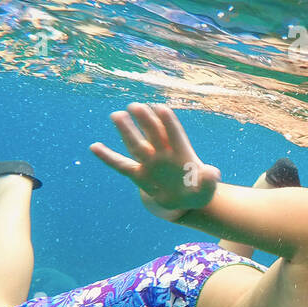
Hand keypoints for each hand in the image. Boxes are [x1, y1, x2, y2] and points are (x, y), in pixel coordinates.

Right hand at [90, 104, 220, 213]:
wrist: (184, 200)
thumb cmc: (197, 191)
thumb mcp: (207, 190)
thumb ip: (210, 181)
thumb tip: (213, 173)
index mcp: (182, 153)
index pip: (175, 135)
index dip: (169, 123)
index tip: (161, 108)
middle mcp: (164, 153)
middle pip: (153, 134)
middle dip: (146, 121)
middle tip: (135, 106)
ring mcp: (150, 162)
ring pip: (136, 144)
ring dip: (127, 130)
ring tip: (117, 115)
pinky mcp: (138, 174)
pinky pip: (121, 165)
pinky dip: (108, 157)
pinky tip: (94, 146)